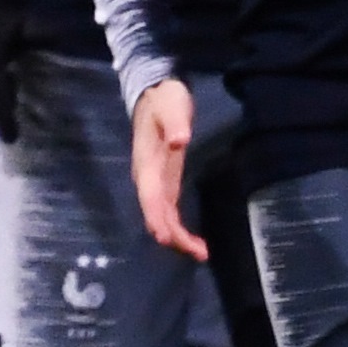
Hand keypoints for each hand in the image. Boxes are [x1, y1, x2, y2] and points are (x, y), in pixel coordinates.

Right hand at [128, 77, 205, 261]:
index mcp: (146, 163)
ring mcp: (156, 182)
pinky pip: (168, 211)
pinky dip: (178, 227)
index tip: (169, 239)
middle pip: (156, 214)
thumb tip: (180, 141)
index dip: (158, 219)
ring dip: (177, 237)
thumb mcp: (171, 105)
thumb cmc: (164, 100)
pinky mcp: (165, 182)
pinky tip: (192, 239)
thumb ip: (175, 124)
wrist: (154, 93)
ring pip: (161, 217)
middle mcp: (148, 178)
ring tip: (200, 252)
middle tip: (198, 253)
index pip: (151, 197)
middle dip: (173, 236)